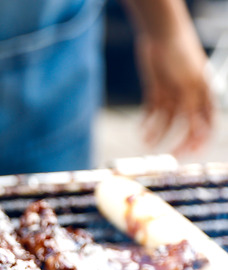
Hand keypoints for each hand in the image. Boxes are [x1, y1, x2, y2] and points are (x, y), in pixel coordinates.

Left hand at [135, 31, 214, 154]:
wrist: (161, 36)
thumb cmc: (182, 56)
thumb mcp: (190, 84)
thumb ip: (193, 108)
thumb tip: (198, 133)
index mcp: (204, 95)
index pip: (207, 124)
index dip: (200, 140)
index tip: (189, 153)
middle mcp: (190, 98)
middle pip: (186, 126)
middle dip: (177, 141)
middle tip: (168, 154)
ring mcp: (172, 95)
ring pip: (166, 121)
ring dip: (158, 132)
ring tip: (147, 141)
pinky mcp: (156, 91)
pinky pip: (152, 112)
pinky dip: (147, 122)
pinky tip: (141, 130)